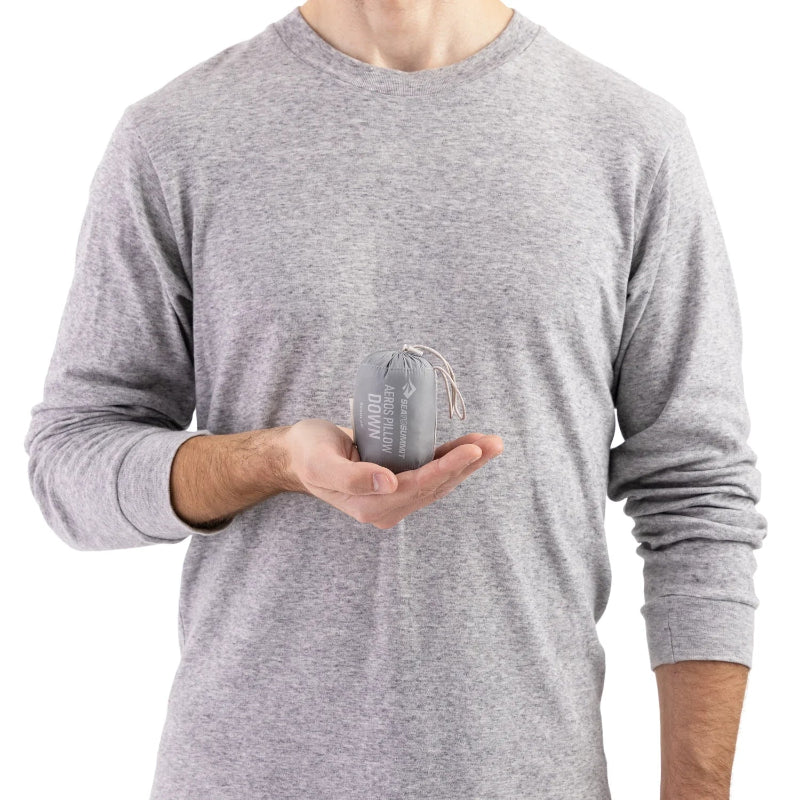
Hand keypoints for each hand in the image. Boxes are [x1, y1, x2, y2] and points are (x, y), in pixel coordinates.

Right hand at [283, 418, 502, 528]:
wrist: (297, 455)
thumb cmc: (307, 454)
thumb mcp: (321, 463)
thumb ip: (350, 477)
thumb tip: (387, 483)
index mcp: (372, 507)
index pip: (419, 486)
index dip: (447, 467)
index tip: (472, 450)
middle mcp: (388, 506)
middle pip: (436, 485)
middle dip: (467, 464)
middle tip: (494, 443)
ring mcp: (394, 495)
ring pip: (439, 480)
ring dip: (466, 462)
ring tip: (492, 443)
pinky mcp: (398, 481)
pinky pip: (430, 471)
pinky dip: (451, 458)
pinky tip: (469, 446)